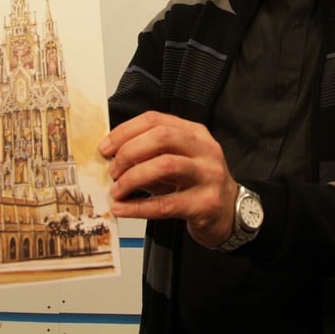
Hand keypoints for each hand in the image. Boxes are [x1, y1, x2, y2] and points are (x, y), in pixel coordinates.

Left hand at [98, 111, 237, 248]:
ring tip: (117, 190)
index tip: (105, 148)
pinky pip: (166, 204)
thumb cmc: (196, 184)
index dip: (125, 131)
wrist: (229, 213)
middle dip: (129, 152)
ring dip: (133, 177)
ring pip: (165, 165)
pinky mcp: (206, 203)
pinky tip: (122, 209)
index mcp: (195, 133)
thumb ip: (151, 153)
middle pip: (161, 137)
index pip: (156, 120)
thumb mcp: (178, 160)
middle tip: (112, 170)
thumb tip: (111, 155)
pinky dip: (138, 207)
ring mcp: (208, 175)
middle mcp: (204, 149)